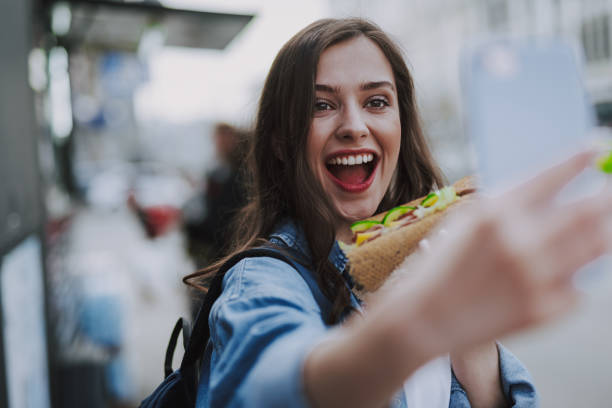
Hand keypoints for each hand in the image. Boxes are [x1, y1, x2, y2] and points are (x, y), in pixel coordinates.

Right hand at [399, 150, 611, 354]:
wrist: (423, 319)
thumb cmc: (442, 266)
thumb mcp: (466, 223)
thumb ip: (509, 205)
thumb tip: (559, 189)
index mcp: (494, 213)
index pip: (551, 176)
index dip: (578, 158)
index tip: (597, 146)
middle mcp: (519, 242)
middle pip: (588, 209)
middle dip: (606, 196)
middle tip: (610, 191)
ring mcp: (535, 278)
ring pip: (597, 245)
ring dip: (602, 232)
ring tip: (597, 228)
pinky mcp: (544, 310)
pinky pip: (580, 286)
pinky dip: (572, 277)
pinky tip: (548, 278)